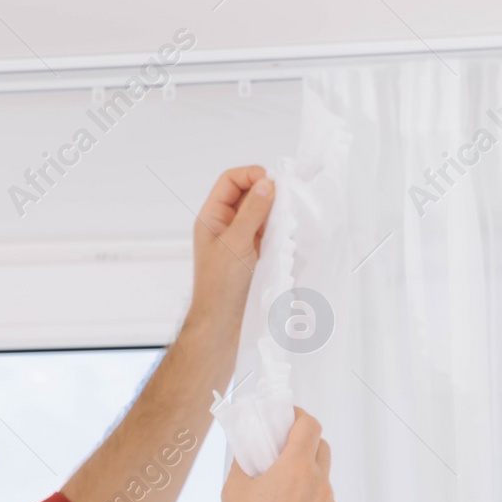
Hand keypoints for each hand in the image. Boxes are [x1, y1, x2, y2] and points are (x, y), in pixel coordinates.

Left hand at [189, 166, 274, 329]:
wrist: (223, 327)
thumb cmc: (221, 289)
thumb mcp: (237, 243)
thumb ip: (253, 212)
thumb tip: (267, 183)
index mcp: (212, 218)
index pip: (230, 181)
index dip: (251, 175)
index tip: (273, 181)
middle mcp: (226, 226)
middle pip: (249, 194)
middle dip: (268, 193)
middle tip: (287, 199)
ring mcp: (242, 241)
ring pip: (263, 214)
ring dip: (277, 213)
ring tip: (288, 219)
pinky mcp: (256, 256)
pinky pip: (271, 234)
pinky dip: (281, 231)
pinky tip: (290, 236)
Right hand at [215, 408, 342, 501]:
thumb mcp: (233, 491)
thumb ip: (243, 462)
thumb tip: (247, 448)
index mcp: (295, 470)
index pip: (310, 427)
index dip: (300, 418)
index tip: (290, 419)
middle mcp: (319, 487)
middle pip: (322, 451)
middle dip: (306, 446)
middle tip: (286, 456)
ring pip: (323, 486)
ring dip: (308, 484)